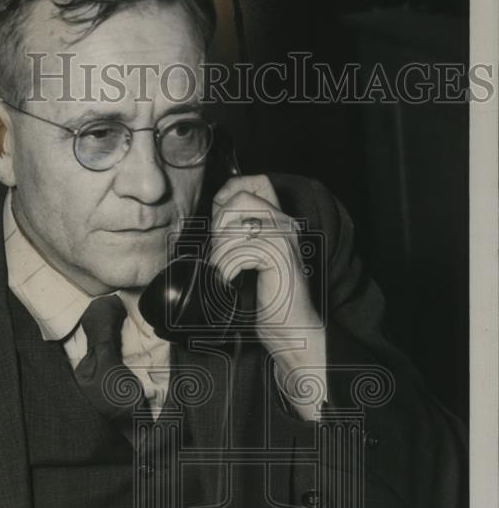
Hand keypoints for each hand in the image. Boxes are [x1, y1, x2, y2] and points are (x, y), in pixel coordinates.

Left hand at [210, 174, 320, 344]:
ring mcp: (284, 236)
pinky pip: (239, 251)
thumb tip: (217, 209)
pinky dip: (228, 269)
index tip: (219, 213)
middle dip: (219, 229)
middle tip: (221, 257)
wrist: (290, 325)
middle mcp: (286, 222)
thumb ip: (240, 230)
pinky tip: (232, 282)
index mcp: (280, 219)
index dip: (231, 190)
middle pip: (237, 200)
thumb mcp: (251, 255)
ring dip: (221, 256)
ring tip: (226, 274)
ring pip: (233, 228)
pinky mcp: (278, 254)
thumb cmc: (267, 295)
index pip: (257, 182)